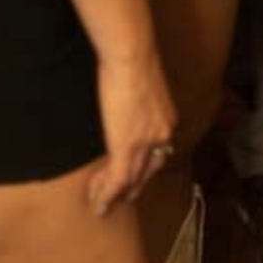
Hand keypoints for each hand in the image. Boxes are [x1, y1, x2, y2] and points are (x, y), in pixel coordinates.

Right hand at [89, 49, 177, 212]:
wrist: (130, 57)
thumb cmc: (131, 60)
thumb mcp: (141, 86)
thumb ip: (137, 101)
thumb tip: (124, 103)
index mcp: (166, 121)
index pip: (157, 154)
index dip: (143, 169)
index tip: (132, 178)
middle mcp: (161, 136)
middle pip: (148, 172)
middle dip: (132, 188)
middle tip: (119, 199)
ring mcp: (145, 144)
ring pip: (131, 180)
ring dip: (115, 195)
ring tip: (102, 205)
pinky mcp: (126, 147)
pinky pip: (118, 179)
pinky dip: (107, 193)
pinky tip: (97, 201)